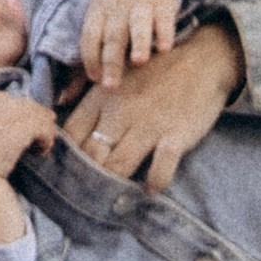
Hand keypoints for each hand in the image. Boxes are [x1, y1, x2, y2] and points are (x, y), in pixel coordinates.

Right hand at [0, 90, 57, 244]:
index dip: (19, 113)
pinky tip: (42, 152)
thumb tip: (13, 114)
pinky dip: (47, 138)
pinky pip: (42, 126)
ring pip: (35, 113)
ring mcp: (0, 116)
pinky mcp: (16, 131)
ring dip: (44, 129)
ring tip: (42, 146)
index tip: (27, 128)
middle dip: (35, 118)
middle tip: (43, 135)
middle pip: (22, 104)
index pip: (4, 100)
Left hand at [61, 19, 244, 192]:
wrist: (202, 59)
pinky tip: (150, 189)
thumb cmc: (154, 70)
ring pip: (118, 166)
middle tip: (84, 197)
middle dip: (85, 179)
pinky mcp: (175, 136)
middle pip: (90, 155)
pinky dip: (153, 184)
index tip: (66, 175)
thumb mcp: (115, 73)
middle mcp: (120, 112)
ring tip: (111, 201)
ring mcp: (148, 125)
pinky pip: (159, 170)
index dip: (65, 158)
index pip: (71, 135)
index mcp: (101, 97)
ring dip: (113, 187)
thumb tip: (59, 103)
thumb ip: (86, 89)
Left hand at [78, 0, 182, 85]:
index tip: (94, 78)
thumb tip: (69, 86)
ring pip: (138, 24)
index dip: (90, 57)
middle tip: (110, 86)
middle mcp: (118, 6)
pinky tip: (164, 49)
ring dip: (138, 42)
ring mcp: (142, 3)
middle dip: (111, 61)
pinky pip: (164, 19)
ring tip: (138, 61)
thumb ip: (94, 39)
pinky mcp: (164, 3)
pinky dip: (165, 33)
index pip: (90, 34)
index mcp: (99, 7)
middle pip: (113, 35)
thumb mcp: (101, 6)